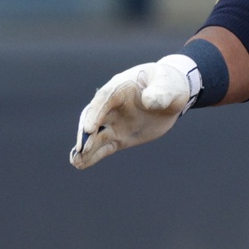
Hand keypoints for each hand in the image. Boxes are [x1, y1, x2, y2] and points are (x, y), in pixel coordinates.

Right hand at [69, 57, 196, 168]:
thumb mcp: (168, 84)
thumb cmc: (169, 84)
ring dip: (85, 148)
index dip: (95, 113)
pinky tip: (81, 164)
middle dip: (86, 133)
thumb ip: (160, 92)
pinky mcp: (119, 137)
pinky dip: (93, 156)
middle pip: (93, 117)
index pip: (103, 99)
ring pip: (95, 136)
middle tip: (81, 149)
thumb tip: (149, 101)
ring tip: (76, 161)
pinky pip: (103, 147)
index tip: (89, 129)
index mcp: (121, 87)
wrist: (172, 94)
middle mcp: (112, 106)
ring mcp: (114, 122)